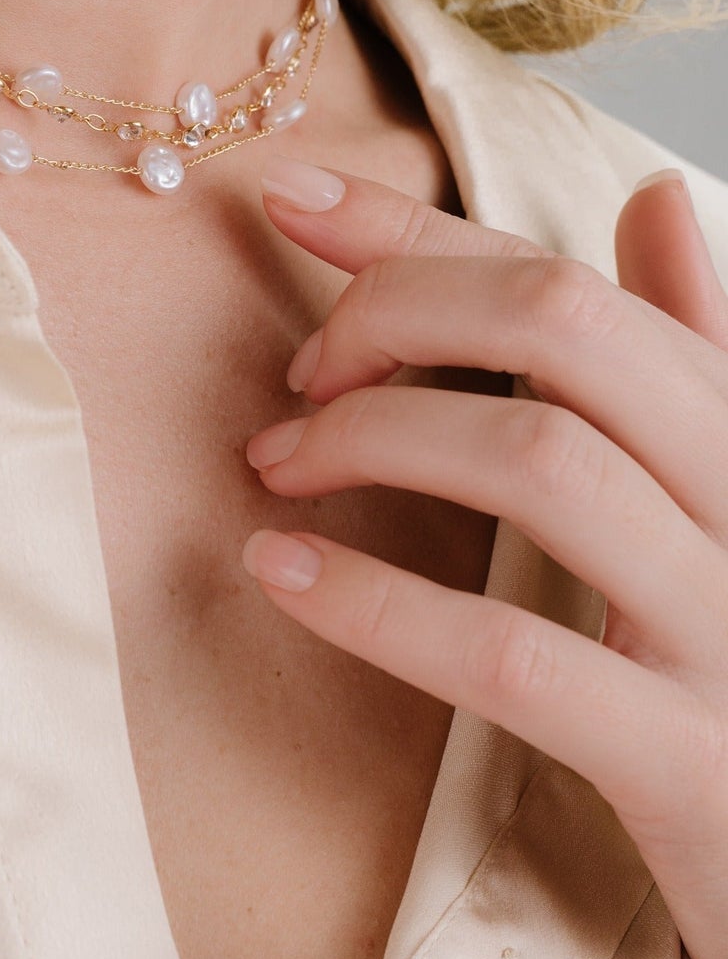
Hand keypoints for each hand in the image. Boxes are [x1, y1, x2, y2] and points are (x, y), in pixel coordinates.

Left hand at [242, 161, 727, 958]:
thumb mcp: (721, 488)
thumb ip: (687, 350)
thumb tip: (657, 193)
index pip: (564, 278)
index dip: (415, 227)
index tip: (287, 195)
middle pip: (563, 326)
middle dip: (398, 314)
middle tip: (299, 377)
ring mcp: (727, 628)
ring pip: (542, 463)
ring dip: (374, 439)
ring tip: (276, 465)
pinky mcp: (691, 765)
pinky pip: (513, 658)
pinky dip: (379, 605)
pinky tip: (280, 573)